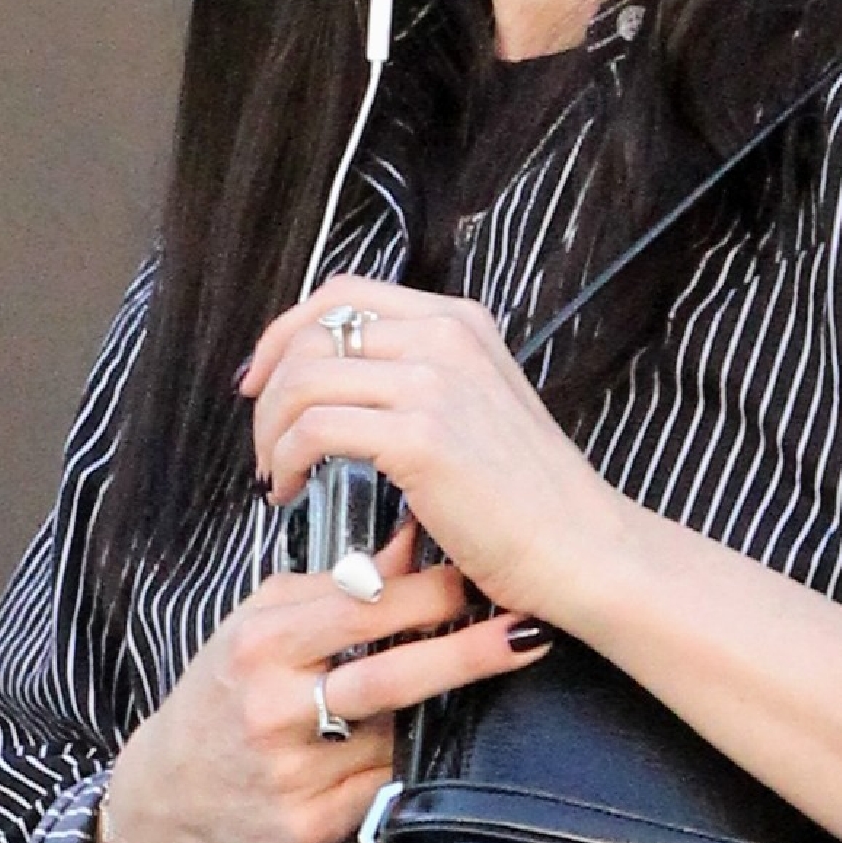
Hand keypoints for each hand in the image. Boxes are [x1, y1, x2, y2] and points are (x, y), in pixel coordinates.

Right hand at [101, 520, 545, 842]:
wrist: (174, 791)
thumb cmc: (230, 690)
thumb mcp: (267, 622)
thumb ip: (339, 584)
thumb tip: (412, 536)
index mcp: (261, 645)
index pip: (361, 611)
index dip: (428, 594)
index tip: (477, 580)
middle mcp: (270, 712)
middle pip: (389, 679)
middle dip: (466, 654)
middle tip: (527, 633)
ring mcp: (288, 776)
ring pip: (396, 740)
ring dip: (425, 720)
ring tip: (426, 705)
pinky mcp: (306, 829)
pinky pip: (384, 791)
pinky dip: (397, 770)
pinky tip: (383, 757)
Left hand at [242, 277, 623, 622]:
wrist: (580, 547)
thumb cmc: (528, 499)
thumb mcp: (479, 407)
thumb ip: (420, 380)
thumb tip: (337, 382)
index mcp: (459, 322)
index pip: (342, 295)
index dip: (284, 333)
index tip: (261, 381)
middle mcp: (446, 338)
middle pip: (311, 335)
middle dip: (269, 392)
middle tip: (266, 446)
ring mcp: (435, 383)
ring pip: (303, 380)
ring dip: (270, 432)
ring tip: (277, 475)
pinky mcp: (421, 436)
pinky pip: (314, 430)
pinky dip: (285, 461)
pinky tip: (292, 490)